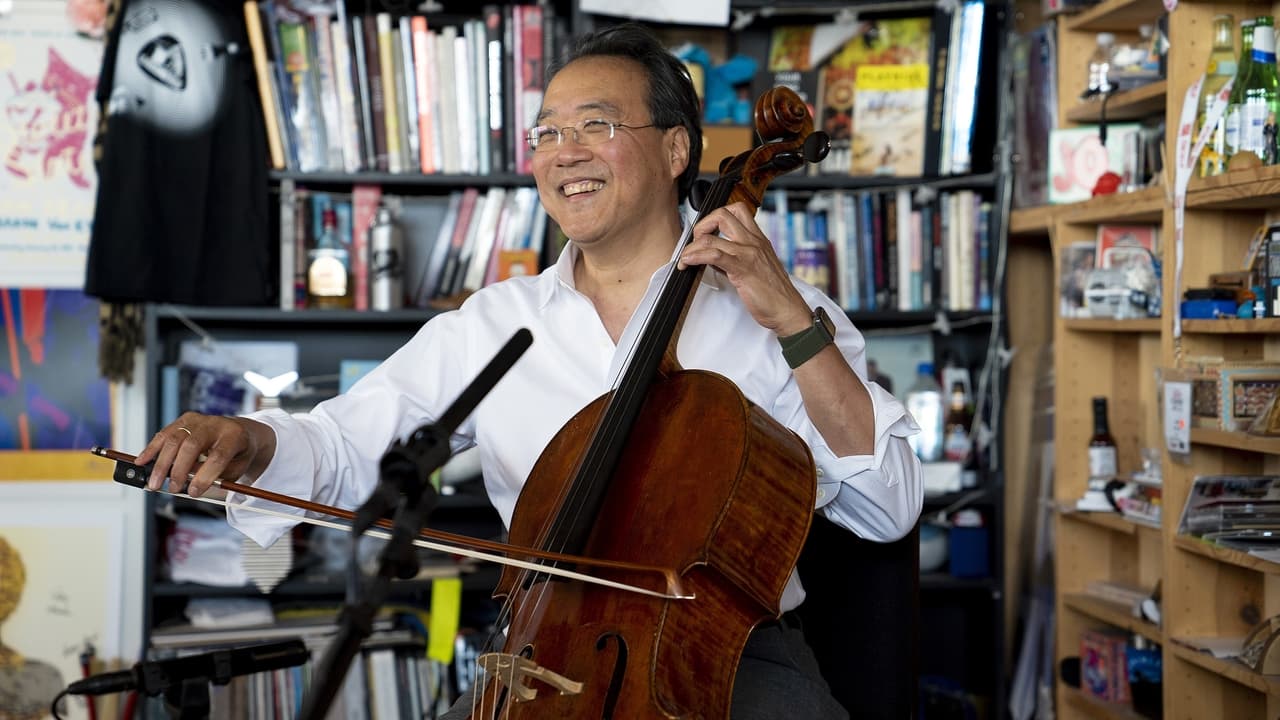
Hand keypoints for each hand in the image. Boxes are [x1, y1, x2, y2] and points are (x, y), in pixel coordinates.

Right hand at [134, 412, 268, 496]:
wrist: (239, 431)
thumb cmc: (237, 454)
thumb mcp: (237, 468)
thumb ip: (216, 477)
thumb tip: (189, 485)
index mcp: (234, 436)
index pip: (219, 456)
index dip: (205, 476)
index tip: (193, 492)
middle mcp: (215, 424)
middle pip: (192, 445)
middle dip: (179, 470)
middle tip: (172, 489)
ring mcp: (198, 419)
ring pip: (174, 439)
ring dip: (161, 464)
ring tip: (154, 483)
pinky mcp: (184, 420)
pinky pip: (164, 434)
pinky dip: (151, 449)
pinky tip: (141, 462)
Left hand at [677, 202, 811, 335]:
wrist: (788, 310)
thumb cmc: (774, 294)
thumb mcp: (755, 268)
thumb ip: (735, 258)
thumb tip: (712, 256)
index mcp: (758, 239)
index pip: (737, 211)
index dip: (716, 217)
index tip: (705, 232)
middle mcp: (753, 242)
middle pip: (722, 214)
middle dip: (702, 226)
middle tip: (696, 243)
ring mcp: (748, 254)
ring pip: (711, 237)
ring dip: (691, 247)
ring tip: (686, 258)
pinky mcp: (742, 269)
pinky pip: (713, 255)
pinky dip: (694, 257)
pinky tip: (688, 263)